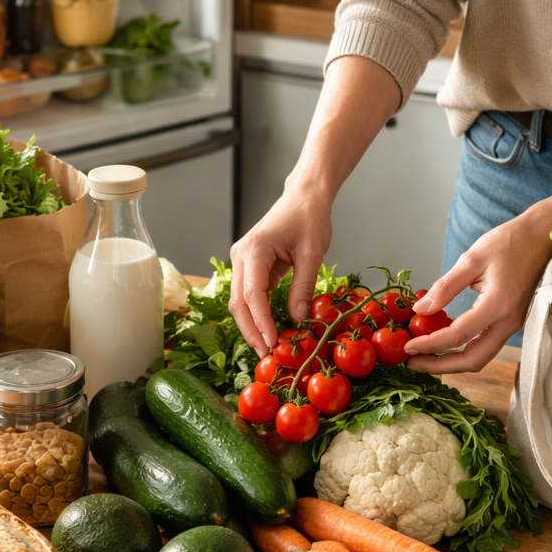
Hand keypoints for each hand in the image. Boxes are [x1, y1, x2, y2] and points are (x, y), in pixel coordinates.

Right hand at [229, 186, 332, 356]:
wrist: (304, 198)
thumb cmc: (310, 219)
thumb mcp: (312, 254)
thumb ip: (304, 287)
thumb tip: (297, 319)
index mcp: (255, 249)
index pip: (253, 294)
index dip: (261, 321)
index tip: (272, 342)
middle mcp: (240, 255)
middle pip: (239, 302)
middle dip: (251, 330)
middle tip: (266, 354)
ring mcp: (241, 261)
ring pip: (240, 301)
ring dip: (252, 325)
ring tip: (266, 347)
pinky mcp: (249, 266)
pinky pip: (249, 295)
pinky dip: (257, 314)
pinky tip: (268, 330)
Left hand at [403, 211, 551, 372]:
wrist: (541, 236)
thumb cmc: (510, 242)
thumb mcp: (472, 258)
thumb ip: (445, 287)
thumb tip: (420, 310)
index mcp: (498, 305)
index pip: (459, 336)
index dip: (430, 345)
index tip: (409, 346)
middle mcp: (508, 322)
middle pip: (473, 360)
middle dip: (440, 366)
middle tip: (413, 362)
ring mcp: (512, 324)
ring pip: (480, 357)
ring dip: (451, 361)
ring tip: (423, 356)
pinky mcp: (511, 322)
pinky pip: (485, 345)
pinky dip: (463, 349)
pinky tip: (443, 340)